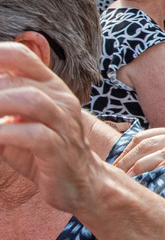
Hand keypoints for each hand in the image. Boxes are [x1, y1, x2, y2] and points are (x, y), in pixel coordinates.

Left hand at [0, 42, 103, 213]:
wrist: (81, 184)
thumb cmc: (41, 151)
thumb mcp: (17, 120)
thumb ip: (0, 104)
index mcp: (49, 87)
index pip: (21, 55)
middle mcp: (60, 100)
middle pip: (18, 80)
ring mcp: (64, 124)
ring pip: (31, 100)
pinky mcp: (61, 150)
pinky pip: (35, 135)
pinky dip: (6, 134)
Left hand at [115, 123, 164, 198]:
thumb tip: (151, 173)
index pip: (142, 137)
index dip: (123, 153)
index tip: (112, 170)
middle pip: (144, 143)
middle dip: (123, 161)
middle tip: (110, 178)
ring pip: (156, 151)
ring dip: (136, 167)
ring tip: (123, 182)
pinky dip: (159, 169)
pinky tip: (148, 179)